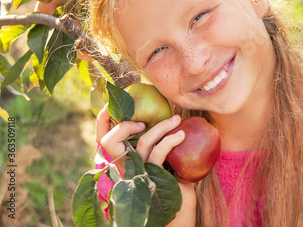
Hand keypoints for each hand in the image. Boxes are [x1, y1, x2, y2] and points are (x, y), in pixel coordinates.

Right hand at [96, 106, 196, 224]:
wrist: (178, 216)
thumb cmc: (169, 187)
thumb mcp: (159, 164)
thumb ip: (153, 146)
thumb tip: (162, 116)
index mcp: (122, 163)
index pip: (103, 140)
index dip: (102, 121)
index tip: (113, 104)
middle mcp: (124, 169)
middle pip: (109, 141)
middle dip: (121, 122)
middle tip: (142, 113)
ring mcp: (137, 174)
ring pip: (143, 141)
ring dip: (162, 126)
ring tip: (177, 119)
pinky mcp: (153, 177)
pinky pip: (159, 152)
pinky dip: (171, 140)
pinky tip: (181, 135)